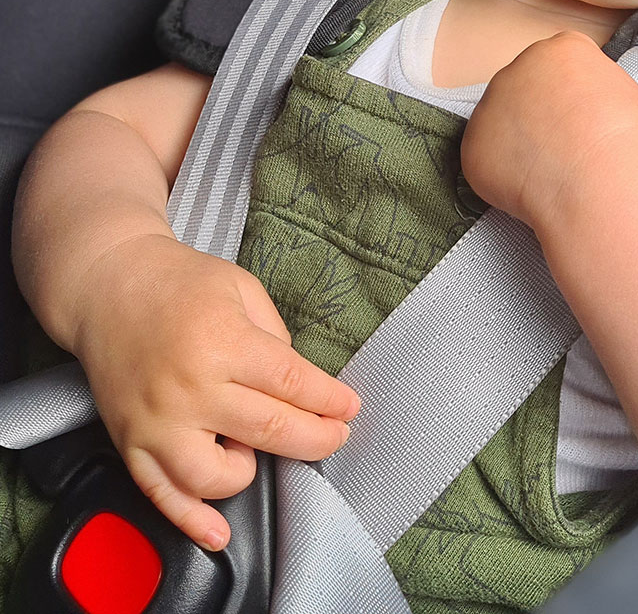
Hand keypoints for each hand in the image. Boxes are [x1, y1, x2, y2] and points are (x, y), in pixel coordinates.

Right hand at [71, 232, 359, 551]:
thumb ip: (274, 337)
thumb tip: (296, 384)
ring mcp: (158, 422)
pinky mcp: (131, 444)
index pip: (293, 385)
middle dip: (317, 438)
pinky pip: (163, 496)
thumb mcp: (242, 288)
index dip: (331, 401)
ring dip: (250, 473)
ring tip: (255, 447)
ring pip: (215, 478)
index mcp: (224, 343)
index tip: (349, 408)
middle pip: (270, 430)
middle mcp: (191, 389)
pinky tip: (219, 532)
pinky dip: (192, 521)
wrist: (108, 286)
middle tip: (336, 435)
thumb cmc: (178, 283)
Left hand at [458, 31, 637, 229]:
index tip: (589, 121)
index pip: (562, 66)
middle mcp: (519, 68)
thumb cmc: (624, 133)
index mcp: (561, 49)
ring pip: (503, 123)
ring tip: (554, 170)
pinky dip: (502, 174)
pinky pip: (484, 158)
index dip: (577, 97)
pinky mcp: (473, 144)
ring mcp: (492, 105)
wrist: (595, 170)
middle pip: (527, 90)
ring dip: (520, 143)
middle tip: (570, 148)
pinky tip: (532, 187)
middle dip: (544, 117)